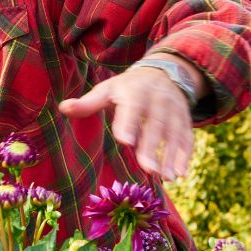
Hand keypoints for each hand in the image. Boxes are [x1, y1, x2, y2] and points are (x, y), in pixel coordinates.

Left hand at [58, 65, 195, 180]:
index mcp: (133, 91)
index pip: (132, 106)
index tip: (124, 141)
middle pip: (155, 124)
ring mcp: (174, 109)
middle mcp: (157, 99)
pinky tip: (179, 174)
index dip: (129, 122)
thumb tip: (63, 108)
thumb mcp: (107, 90)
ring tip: (166, 177)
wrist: (161, 73)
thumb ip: (88, 103)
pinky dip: (185, 155)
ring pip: (174, 132)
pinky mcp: (184, 119)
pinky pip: (187, 136)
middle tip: (148, 169)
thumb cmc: (126, 88)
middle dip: (152, 146)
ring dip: (171, 156)